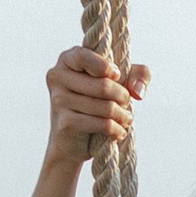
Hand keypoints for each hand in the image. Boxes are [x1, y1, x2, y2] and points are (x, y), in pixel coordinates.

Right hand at [45, 45, 145, 162]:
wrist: (72, 140)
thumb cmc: (98, 101)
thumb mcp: (121, 81)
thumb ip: (138, 74)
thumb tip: (137, 90)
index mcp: (67, 60)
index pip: (83, 56)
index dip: (105, 66)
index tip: (118, 76)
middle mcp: (57, 77)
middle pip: (103, 85)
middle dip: (123, 97)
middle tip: (127, 104)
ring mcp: (58, 100)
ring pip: (105, 107)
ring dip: (123, 115)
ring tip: (126, 119)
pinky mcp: (65, 123)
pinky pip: (102, 124)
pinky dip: (116, 129)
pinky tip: (119, 132)